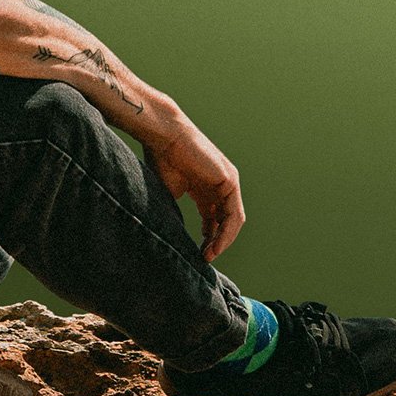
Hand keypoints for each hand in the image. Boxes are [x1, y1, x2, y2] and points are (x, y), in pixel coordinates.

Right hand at [146, 121, 244, 261]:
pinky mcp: (230, 181)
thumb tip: (176, 237)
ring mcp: (228, 182)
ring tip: (209, 255)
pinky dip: (226, 232)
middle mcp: (220, 185)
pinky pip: (234, 214)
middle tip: (205, 258)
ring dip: (222, 241)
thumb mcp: (170, 193)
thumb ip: (177, 213)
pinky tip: (215, 245)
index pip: (214, 218)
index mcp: (206, 187)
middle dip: (216, 242)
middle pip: (224, 220)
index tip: (199, 253)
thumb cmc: (161, 159)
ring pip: (232, 220)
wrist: (165, 137)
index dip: (208, 237)